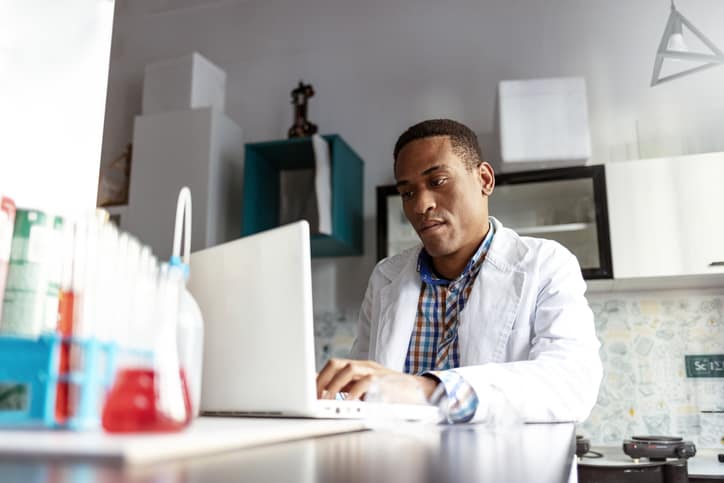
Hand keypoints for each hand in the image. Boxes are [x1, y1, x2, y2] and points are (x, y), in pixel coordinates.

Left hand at [316, 358, 438, 401]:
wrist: (421, 392)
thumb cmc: (392, 394)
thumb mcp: (367, 389)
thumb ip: (349, 389)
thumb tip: (324, 394)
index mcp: (360, 367)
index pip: (334, 364)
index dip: (319, 376)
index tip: (307, 389)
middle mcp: (366, 367)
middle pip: (337, 364)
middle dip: (322, 379)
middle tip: (314, 396)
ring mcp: (376, 373)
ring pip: (349, 369)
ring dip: (333, 385)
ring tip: (325, 400)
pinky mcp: (385, 383)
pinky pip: (365, 384)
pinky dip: (352, 393)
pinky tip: (345, 403)